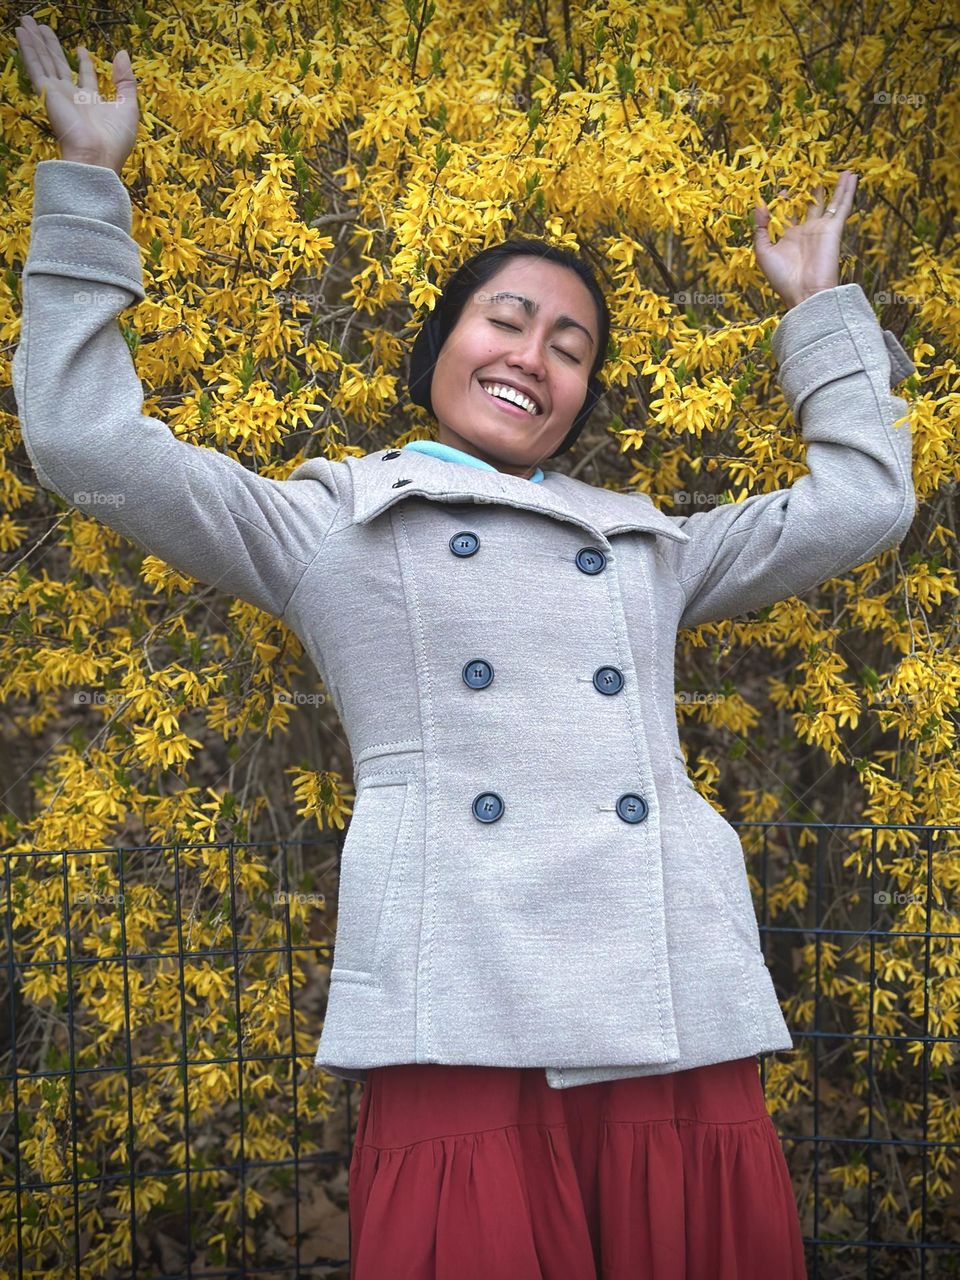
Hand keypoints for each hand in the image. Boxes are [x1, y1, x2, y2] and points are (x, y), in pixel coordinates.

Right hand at [15, 14, 138, 175]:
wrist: (97, 157)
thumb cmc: (115, 140)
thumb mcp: (128, 107)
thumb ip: (126, 81)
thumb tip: (122, 54)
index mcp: (92, 102)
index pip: (85, 76)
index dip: (83, 61)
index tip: (81, 48)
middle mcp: (73, 97)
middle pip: (59, 64)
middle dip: (51, 45)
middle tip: (42, 26)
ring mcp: (58, 95)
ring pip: (44, 61)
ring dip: (35, 41)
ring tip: (27, 21)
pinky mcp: (47, 93)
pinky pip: (35, 66)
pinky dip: (28, 49)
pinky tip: (21, 34)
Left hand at [753, 171, 857, 309]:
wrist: (804, 293)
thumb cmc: (782, 278)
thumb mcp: (763, 252)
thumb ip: (760, 229)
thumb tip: (758, 205)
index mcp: (789, 237)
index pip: (788, 214)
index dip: (785, 201)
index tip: (782, 190)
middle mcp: (806, 231)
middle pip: (811, 205)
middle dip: (812, 190)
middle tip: (811, 174)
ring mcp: (821, 229)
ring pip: (831, 202)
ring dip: (836, 186)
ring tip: (841, 170)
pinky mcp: (834, 229)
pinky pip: (843, 206)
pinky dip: (848, 191)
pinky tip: (852, 176)